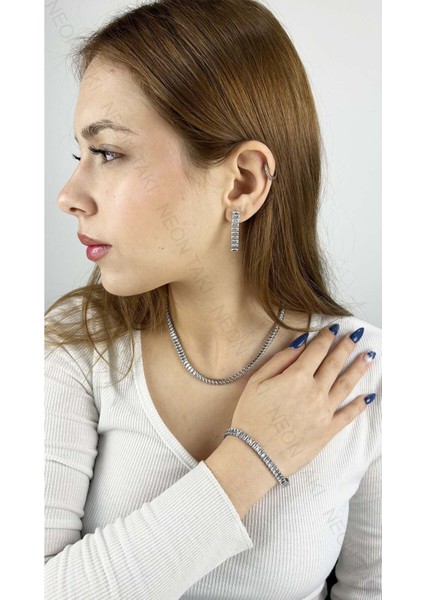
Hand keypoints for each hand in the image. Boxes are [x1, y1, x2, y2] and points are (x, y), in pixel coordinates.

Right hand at [230, 324, 375, 477]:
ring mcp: (324, 412)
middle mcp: (315, 392)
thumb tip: (300, 344)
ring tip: (369, 356)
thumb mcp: (256, 382)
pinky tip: (367, 396)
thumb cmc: (250, 418)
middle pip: (334, 364)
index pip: (317, 351)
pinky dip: (359, 404)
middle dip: (346, 347)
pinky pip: (348, 415)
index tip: (334, 328)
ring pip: (346, 385)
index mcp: (296, 377)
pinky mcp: (328, 431)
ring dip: (359, 369)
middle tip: (356, 335)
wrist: (254, 455)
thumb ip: (280, 361)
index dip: (326, 337)